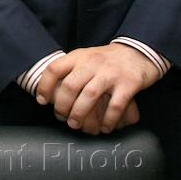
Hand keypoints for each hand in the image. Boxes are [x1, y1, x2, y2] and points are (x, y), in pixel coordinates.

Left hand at [35, 44, 158, 133]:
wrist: (138, 52)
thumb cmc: (106, 60)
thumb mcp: (84, 57)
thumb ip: (69, 69)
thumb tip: (47, 89)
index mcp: (78, 56)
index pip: (54, 69)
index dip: (44, 86)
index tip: (42, 101)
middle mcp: (92, 63)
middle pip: (70, 86)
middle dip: (62, 106)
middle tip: (62, 117)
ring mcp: (111, 73)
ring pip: (89, 96)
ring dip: (80, 113)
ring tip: (76, 124)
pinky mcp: (129, 83)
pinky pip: (116, 105)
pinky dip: (108, 119)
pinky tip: (104, 127)